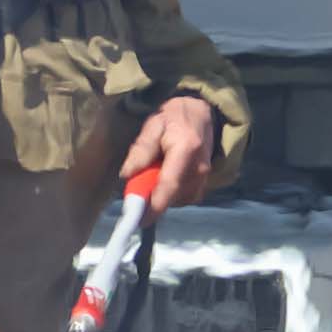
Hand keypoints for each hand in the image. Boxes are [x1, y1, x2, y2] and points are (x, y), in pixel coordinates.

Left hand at [123, 95, 218, 215]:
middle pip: (173, 197)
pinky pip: (185, 198)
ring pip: (178, 200)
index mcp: (186, 150)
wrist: (201, 112)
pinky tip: (163, 183)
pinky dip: (172, 196)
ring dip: (162, 197)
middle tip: (137, 191)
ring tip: (151, 180)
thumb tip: (127, 175)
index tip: (139, 219)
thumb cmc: (174, 117)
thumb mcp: (153, 125)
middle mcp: (199, 168)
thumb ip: (141, 149)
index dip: (154, 206)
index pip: (169, 185)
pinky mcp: (204, 182)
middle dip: (152, 200)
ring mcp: (205, 176)